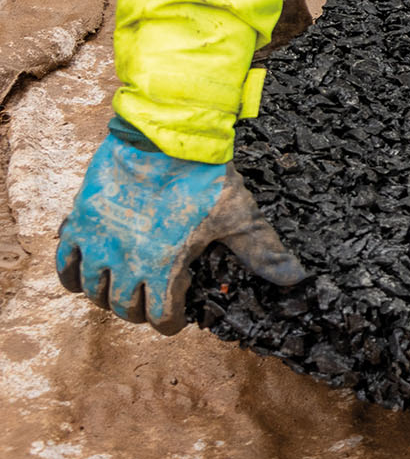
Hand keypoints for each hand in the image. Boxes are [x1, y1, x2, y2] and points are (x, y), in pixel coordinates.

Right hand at [56, 116, 307, 334]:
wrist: (164, 136)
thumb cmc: (202, 176)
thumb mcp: (239, 215)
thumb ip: (264, 252)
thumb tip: (297, 278)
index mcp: (163, 267)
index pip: (160, 317)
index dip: (171, 323)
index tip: (178, 317)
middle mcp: (125, 261)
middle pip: (123, 307)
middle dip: (140, 310)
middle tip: (153, 302)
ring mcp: (98, 241)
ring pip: (93, 290)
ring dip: (107, 296)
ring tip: (123, 289)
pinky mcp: (80, 221)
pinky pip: (64, 262)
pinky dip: (71, 275)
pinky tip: (84, 276)